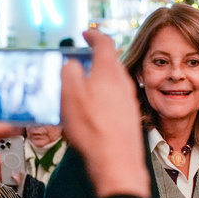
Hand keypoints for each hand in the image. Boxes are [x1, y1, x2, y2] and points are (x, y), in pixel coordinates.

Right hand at [60, 29, 149, 197]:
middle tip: (79, 62)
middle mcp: (123, 84)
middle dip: (94, 60)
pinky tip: (91, 113)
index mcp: (109, 72)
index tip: (87, 33)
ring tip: (80, 89)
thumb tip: (72, 64)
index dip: (94, 35)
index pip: (105, 43)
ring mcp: (128, 102)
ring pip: (112, 83)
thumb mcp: (70, 94)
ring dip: (98, 81)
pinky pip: (114, 101)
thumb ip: (69, 72)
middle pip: (109, 63)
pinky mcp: (128, 119)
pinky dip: (102, 99)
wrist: (116, 164)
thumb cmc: (92, 130)